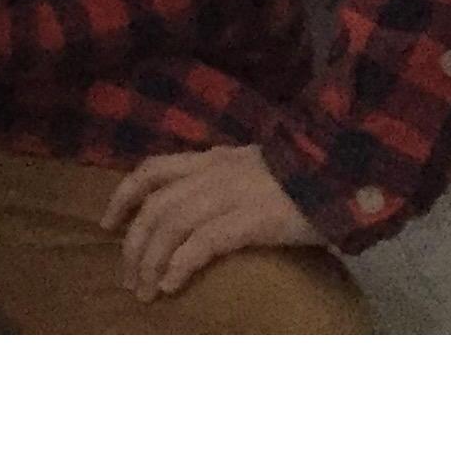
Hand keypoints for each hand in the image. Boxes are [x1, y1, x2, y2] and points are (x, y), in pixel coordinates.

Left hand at [100, 144, 323, 301]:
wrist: (342, 174)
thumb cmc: (302, 179)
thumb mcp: (253, 169)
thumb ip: (226, 182)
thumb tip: (202, 214)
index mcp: (211, 159)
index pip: (152, 170)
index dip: (123, 196)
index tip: (107, 224)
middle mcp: (213, 173)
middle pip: (155, 206)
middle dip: (134, 244)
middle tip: (127, 277)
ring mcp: (231, 195)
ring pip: (171, 225)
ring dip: (150, 261)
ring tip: (144, 291)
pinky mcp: (251, 220)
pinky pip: (202, 243)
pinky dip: (180, 265)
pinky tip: (170, 286)